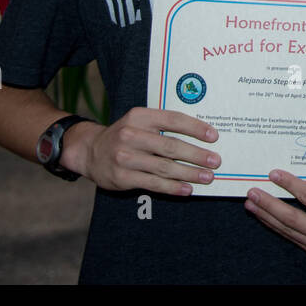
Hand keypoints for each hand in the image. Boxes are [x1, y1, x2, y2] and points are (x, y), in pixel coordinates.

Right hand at [70, 107, 218, 195]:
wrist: (90, 151)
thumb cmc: (125, 135)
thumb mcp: (139, 122)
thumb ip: (163, 125)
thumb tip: (200, 135)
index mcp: (139, 116)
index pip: (173, 119)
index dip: (195, 128)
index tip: (213, 136)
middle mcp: (131, 134)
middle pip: (171, 145)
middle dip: (197, 154)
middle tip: (215, 161)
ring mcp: (125, 157)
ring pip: (164, 167)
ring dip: (189, 173)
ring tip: (207, 177)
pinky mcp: (122, 177)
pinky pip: (153, 183)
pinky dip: (173, 187)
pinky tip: (187, 189)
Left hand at [244, 169, 305, 255]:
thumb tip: (303, 159)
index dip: (289, 184)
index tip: (273, 173)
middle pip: (291, 218)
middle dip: (268, 204)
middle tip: (252, 191)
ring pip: (287, 230)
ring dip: (266, 215)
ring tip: (250, 203)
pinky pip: (292, 236)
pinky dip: (275, 225)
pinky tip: (263, 215)